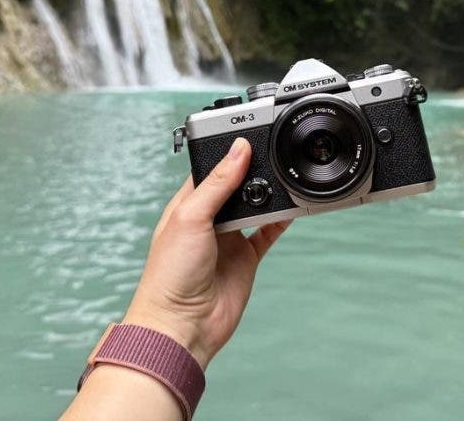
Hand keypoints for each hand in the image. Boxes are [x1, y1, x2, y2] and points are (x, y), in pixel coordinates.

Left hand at [123, 138, 290, 367]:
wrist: (182, 326)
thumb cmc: (170, 274)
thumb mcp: (191, 217)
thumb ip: (218, 183)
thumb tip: (239, 149)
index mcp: (188, 205)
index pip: (212, 169)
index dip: (230, 154)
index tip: (251, 136)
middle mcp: (209, 220)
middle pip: (237, 186)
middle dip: (253, 172)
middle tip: (274, 154)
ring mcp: (229, 239)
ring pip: (255, 208)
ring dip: (269, 194)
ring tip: (285, 176)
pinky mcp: (246, 259)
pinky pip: (268, 233)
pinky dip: (281, 221)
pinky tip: (292, 208)